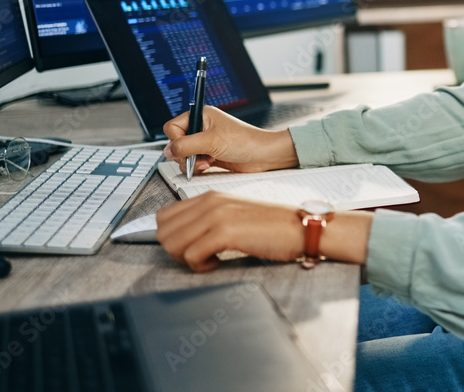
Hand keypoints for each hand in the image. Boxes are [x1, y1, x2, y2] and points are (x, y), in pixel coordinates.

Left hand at [156, 192, 301, 272]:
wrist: (301, 227)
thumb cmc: (272, 226)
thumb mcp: (235, 215)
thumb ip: (209, 220)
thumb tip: (184, 237)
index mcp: (210, 197)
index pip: (164, 215)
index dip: (169, 236)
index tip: (186, 247)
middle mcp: (210, 202)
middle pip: (163, 230)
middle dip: (175, 250)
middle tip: (197, 256)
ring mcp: (217, 216)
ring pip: (172, 243)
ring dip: (185, 259)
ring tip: (208, 260)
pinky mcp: (225, 232)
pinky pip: (191, 255)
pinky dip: (199, 266)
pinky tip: (216, 263)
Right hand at [162, 105, 297, 174]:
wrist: (264, 156)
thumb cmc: (245, 141)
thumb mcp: (211, 141)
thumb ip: (186, 145)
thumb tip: (167, 151)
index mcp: (201, 116)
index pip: (173, 127)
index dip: (176, 140)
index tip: (185, 148)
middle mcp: (202, 128)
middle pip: (177, 143)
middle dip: (185, 154)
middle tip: (197, 158)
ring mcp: (206, 143)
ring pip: (184, 155)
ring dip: (192, 162)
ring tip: (206, 162)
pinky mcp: (211, 156)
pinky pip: (194, 163)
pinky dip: (198, 167)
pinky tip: (209, 166)